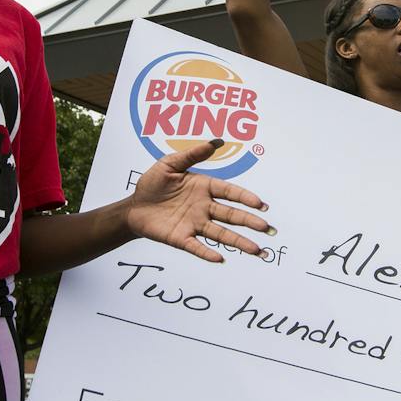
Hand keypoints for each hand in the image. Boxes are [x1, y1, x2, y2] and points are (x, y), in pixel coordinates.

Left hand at [126, 140, 272, 261]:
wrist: (133, 206)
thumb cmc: (152, 184)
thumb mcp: (170, 164)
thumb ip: (192, 155)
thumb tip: (216, 142)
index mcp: (204, 188)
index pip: (229, 193)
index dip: (245, 198)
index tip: (261, 204)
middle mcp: (203, 208)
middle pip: (231, 215)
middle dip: (250, 222)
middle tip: (267, 228)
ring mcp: (194, 224)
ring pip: (221, 234)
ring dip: (238, 241)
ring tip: (256, 250)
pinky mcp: (181, 238)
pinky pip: (196, 247)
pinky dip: (207, 253)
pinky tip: (220, 259)